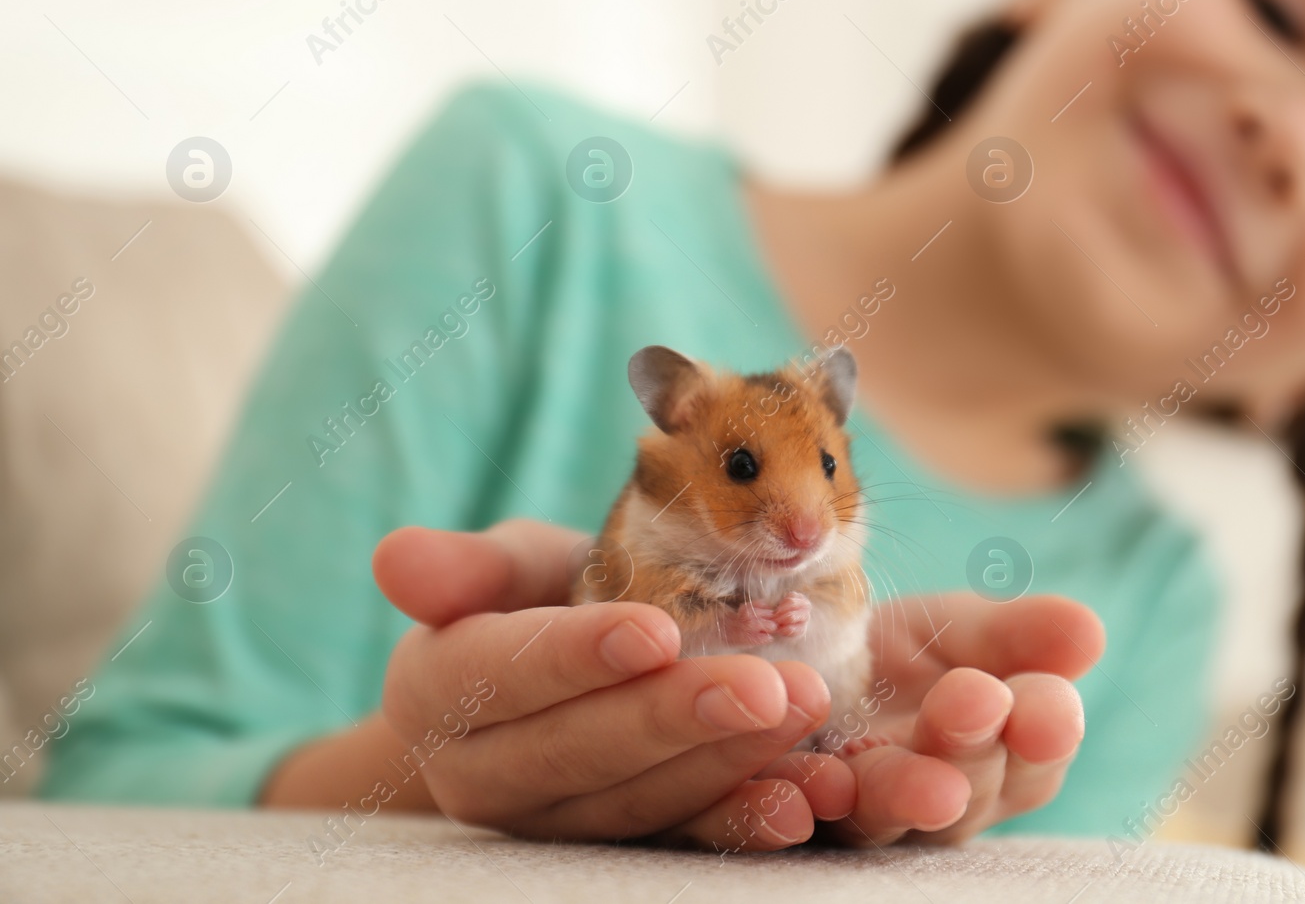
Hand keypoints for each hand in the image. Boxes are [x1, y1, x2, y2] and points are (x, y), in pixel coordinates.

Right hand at [373, 518, 855, 848]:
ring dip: (728, 763)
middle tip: (766, 684)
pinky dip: (743, 822)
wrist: (569, 665)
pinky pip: (680, 842)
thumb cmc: (542, 599)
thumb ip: (471, 568)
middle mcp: (481, 774)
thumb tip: (394, 560)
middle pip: (579, 749)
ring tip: (805, 710)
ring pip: (637, 802)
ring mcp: (551, 824)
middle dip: (677, 717)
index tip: (656, 630)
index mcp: (437, 692)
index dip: (577, 656)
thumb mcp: (513, 567)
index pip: (503, 675)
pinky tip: (803, 800)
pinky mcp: (618, 850)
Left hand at [803, 592, 1103, 846]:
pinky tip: (812, 779)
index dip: (1045, 728)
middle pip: (968, 790)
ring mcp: (866, 810)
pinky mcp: (797, 807)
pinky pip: (799, 811)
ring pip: (885, 812)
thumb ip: (1020, 635)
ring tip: (909, 776)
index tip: (1043, 701)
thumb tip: (1089, 631)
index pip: (1037, 752)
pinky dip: (804, 799)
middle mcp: (941, 797)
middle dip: (972, 746)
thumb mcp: (966, 629)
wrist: (804, 649)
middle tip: (975, 699)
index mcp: (1002, 754)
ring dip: (898, 793)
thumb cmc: (908, 652)